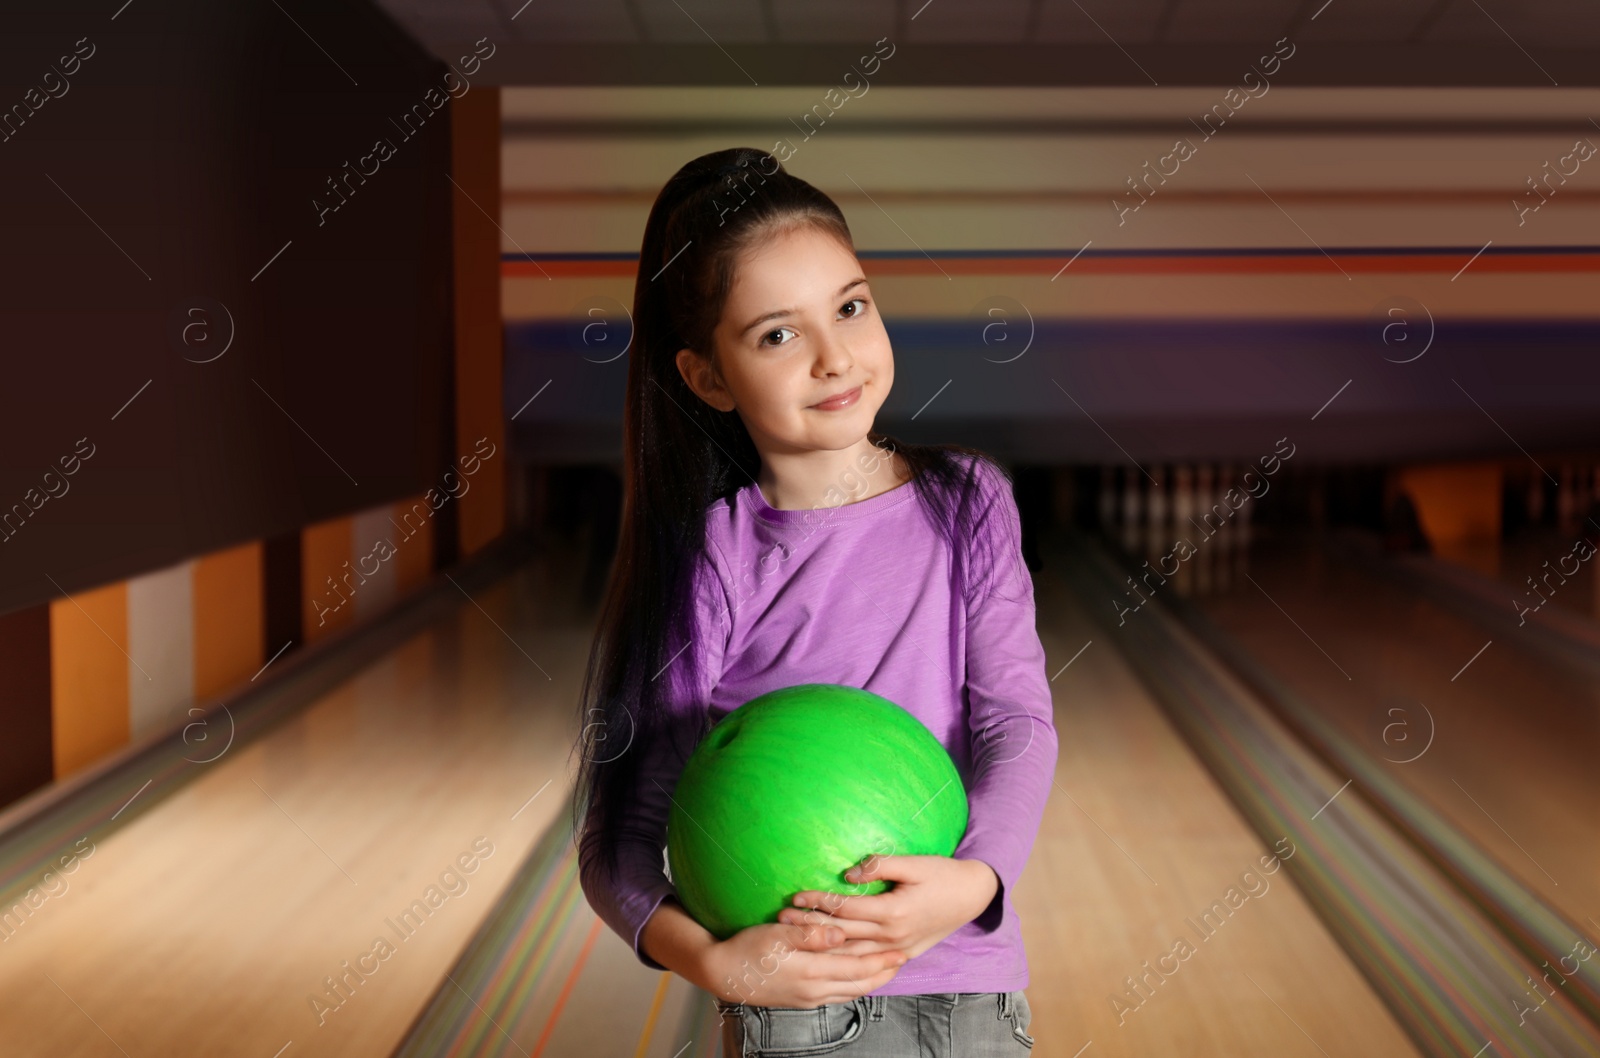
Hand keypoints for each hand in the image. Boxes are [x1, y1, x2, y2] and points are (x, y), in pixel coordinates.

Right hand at [701, 918, 908, 1008]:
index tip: (901, 951)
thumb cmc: (747, 949)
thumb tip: (840, 933)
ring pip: (850, 992)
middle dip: (883, 973)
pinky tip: (858, 978)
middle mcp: (814, 990)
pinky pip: (837, 995)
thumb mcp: (776, 934)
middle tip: (903, 960)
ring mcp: (808, 998)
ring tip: (887, 968)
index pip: (856, 969)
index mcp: (811, 972)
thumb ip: (810, 934)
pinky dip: (854, 986)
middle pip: (859, 984)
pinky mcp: (802, 999)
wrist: (722, 973)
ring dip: (871, 981)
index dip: (881, 961)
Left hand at [778, 854, 999, 960]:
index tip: (795, 896)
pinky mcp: (902, 955)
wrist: (972, 896)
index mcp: (892, 912)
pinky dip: (845, 961)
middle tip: (782, 920)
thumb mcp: (913, 863)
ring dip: (822, 946)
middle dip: (810, 926)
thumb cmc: (942, 874)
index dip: (818, 901)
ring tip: (796, 938)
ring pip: (851, 953)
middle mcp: (891, 936)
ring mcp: (897, 950)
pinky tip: (827, 959)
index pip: (845, 908)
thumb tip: (847, 873)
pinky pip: (867, 963)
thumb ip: (880, 866)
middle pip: (842, 933)